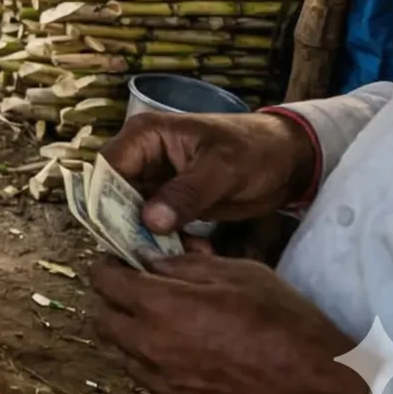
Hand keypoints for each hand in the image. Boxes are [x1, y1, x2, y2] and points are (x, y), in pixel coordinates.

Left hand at [91, 254, 366, 393]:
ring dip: (140, 341)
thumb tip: (153, 262)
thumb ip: (188, 266)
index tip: (120, 264)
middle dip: (117, 305)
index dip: (110, 268)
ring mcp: (165, 389)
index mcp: (159, 308)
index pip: (105, 282)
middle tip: (144, 296)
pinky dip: (167, 373)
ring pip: (129, 358)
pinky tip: (199, 365)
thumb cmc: (289, 330)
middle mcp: (151, 350)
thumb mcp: (243, 275)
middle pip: (105, 322)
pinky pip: (158, 389)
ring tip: (177, 332)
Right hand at [101, 111, 316, 235]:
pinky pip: (158, 227)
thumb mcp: (222, 169)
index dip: (103, 200)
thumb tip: (149, 221)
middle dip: (129, 227)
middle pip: (113, 196)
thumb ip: (186, 194)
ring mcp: (156, 182)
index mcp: (144, 136)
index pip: (106, 169)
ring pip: (134, 216)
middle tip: (148, 255)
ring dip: (152, 240)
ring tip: (181, 257)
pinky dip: (172, 243)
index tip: (116, 234)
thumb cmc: (255, 149)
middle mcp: (142, 158)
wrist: (289, 161)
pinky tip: (197, 253)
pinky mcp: (172, 203)